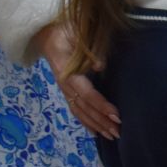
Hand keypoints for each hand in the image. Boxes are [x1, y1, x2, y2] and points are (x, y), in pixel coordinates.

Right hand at [36, 23, 121, 138]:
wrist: (47, 34)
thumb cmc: (65, 31)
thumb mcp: (75, 33)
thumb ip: (88, 49)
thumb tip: (100, 66)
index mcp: (66, 73)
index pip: (87, 94)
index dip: (101, 105)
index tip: (117, 115)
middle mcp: (64, 85)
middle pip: (85, 108)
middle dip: (102, 121)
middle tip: (119, 132)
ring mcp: (64, 90)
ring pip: (80, 112)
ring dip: (96, 125)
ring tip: (112, 136)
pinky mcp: (67, 91)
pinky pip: (76, 110)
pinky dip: (86, 122)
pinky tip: (95, 132)